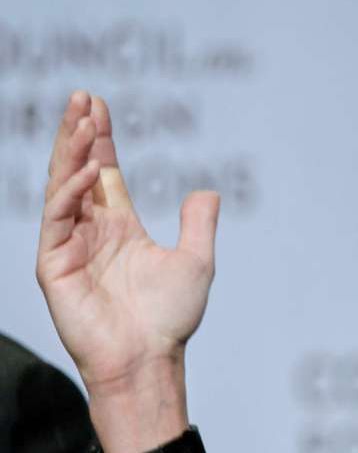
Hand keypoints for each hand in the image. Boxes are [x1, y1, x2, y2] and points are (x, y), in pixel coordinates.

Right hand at [37, 91, 218, 452]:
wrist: (150, 358)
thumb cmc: (171, 318)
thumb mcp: (196, 260)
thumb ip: (199, 222)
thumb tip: (208, 190)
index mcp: (119, 227)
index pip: (104, 172)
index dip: (101, 138)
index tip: (97, 104)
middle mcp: (91, 231)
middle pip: (79, 170)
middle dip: (79, 133)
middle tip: (81, 96)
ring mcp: (69, 246)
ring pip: (63, 187)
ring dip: (71, 151)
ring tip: (83, 117)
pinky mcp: (53, 265)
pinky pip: (58, 219)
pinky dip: (72, 191)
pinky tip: (91, 169)